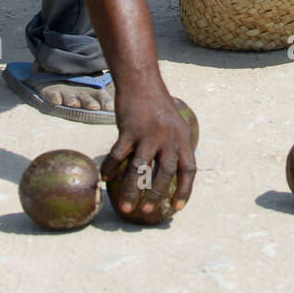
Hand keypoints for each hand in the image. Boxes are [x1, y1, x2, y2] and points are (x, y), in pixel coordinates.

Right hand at [101, 81, 195, 219]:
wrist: (141, 81)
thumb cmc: (156, 105)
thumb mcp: (174, 124)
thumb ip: (173, 146)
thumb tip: (168, 173)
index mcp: (183, 137)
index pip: (188, 169)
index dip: (184, 190)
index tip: (177, 208)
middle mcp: (168, 137)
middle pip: (166, 171)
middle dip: (157, 193)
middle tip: (148, 210)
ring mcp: (148, 133)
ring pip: (141, 168)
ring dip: (133, 189)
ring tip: (126, 206)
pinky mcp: (129, 129)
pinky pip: (119, 155)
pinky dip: (111, 169)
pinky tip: (105, 178)